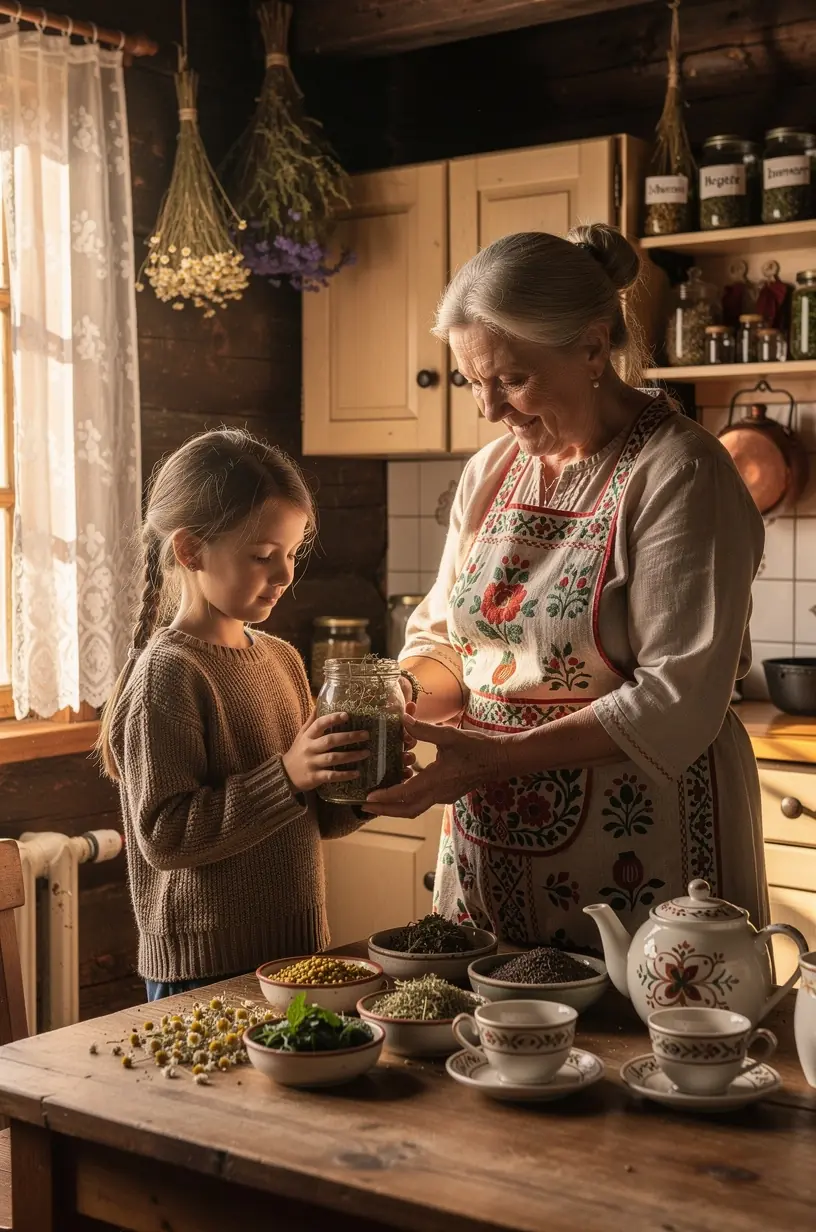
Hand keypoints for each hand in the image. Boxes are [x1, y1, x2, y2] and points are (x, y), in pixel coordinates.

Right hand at [282, 710, 369, 792]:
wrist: (285, 775)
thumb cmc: (298, 751)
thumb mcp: (301, 735)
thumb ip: (312, 721)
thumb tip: (320, 702)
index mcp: (307, 736)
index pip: (319, 724)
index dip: (332, 719)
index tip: (347, 715)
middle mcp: (309, 748)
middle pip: (330, 740)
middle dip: (349, 737)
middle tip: (366, 734)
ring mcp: (312, 763)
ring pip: (333, 758)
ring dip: (351, 755)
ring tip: (366, 752)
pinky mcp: (315, 777)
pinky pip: (331, 775)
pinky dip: (344, 774)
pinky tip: (357, 773)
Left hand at [363, 715, 503, 817]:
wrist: (500, 760)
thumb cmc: (477, 747)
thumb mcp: (449, 736)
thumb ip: (424, 730)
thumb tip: (403, 719)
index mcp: (437, 781)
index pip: (405, 794)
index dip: (385, 797)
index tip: (368, 798)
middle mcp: (439, 793)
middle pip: (407, 810)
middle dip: (385, 811)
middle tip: (364, 807)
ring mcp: (444, 796)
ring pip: (415, 808)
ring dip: (395, 806)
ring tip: (377, 800)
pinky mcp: (448, 794)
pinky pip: (423, 800)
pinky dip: (408, 798)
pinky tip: (401, 785)